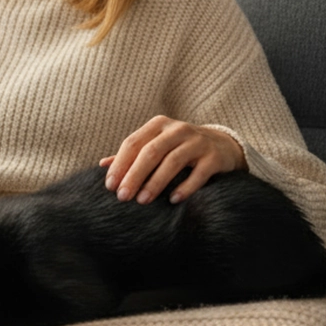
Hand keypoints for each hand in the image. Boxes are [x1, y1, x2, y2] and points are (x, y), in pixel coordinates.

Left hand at [100, 116, 245, 204]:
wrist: (223, 145)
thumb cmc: (180, 148)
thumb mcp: (156, 145)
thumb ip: (132, 154)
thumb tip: (102, 165)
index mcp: (158, 124)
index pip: (133, 143)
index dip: (120, 165)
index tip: (110, 186)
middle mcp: (177, 129)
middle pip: (150, 152)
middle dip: (134, 175)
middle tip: (122, 197)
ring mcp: (198, 142)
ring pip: (172, 161)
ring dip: (155, 183)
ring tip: (142, 200)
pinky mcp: (214, 157)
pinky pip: (198, 173)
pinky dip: (185, 187)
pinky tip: (173, 200)